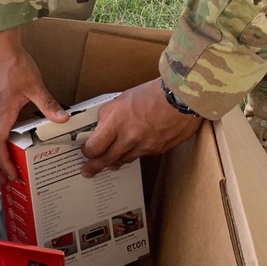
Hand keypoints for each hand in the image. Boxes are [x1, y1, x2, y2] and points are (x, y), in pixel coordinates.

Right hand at [0, 27, 69, 182]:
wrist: (0, 48)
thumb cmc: (14, 65)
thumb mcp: (35, 85)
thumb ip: (47, 104)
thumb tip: (62, 120)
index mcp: (2, 113)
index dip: (3, 162)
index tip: (12, 175)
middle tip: (3, 180)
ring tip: (3, 167)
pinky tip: (5, 144)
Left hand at [80, 79, 202, 177]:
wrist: (180, 99)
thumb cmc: (152, 94)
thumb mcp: (122, 99)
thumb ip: (109, 114)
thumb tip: (100, 126)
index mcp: (117, 122)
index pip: (95, 146)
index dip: (87, 151)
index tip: (85, 152)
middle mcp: (129, 138)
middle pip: (107, 159)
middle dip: (95, 167)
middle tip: (88, 171)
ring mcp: (144, 147)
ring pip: (124, 160)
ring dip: (115, 162)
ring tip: (109, 163)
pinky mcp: (157, 150)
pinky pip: (140, 156)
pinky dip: (132, 155)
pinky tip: (131, 152)